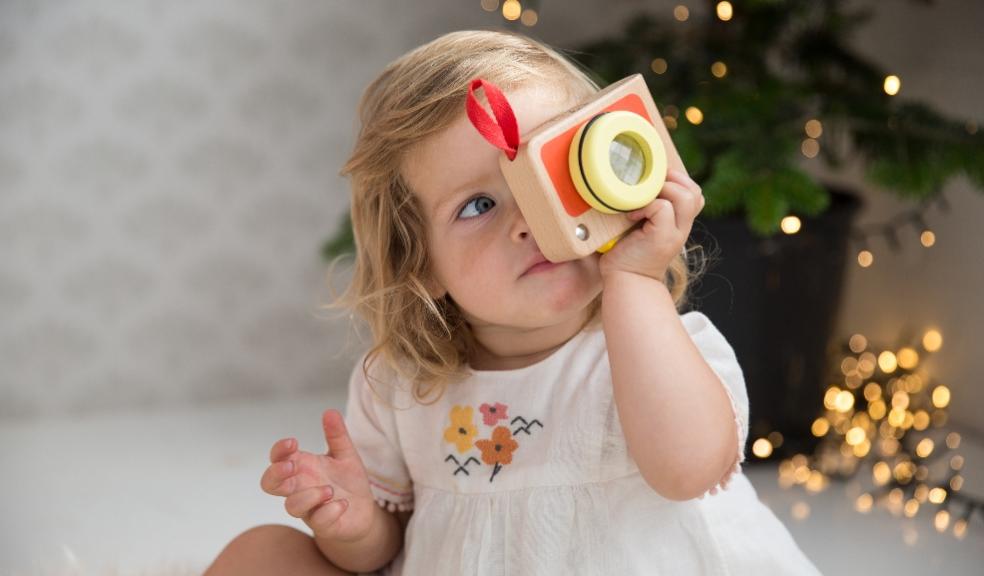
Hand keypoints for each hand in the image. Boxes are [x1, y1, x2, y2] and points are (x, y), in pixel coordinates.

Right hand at [260, 409, 376, 542]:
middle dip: (276, 474)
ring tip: (329, 489)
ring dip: (308, 496)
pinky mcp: (325, 525)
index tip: (293, 442)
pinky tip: (342, 503)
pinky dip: (329, 512)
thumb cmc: (348, 483)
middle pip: (269, 484)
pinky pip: (319, 522)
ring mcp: (310, 508)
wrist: (362, 513)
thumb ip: (337, 435)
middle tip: (293, 466)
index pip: (277, 459)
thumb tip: (329, 411)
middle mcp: (301, 488)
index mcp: (303, 468)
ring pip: (292, 506)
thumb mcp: (346, 455)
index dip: (278, 451)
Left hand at [598, 169, 703, 281]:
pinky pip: (663, 208)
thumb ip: (648, 211)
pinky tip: (630, 216)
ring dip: (662, 190)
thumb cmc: (626, 255)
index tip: (653, 184)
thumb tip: (634, 184)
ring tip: (641, 200)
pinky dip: (645, 206)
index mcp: (678, 224)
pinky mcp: (662, 238)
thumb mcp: (641, 228)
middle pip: (695, 192)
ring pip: (685, 196)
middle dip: (673, 180)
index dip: (679, 182)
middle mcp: (681, 228)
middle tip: (647, 187)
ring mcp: (675, 234)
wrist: (625, 283)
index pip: (695, 194)